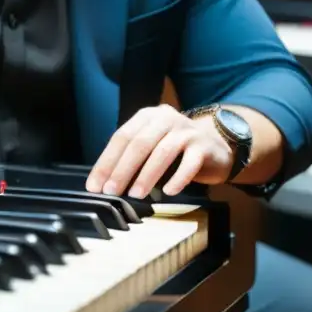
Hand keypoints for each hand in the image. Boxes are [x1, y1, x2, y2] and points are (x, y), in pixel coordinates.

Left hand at [85, 104, 232, 198]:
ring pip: (162, 152)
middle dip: (122, 169)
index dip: (106, 161)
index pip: (121, 137)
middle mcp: (165, 119)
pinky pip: (189, 164)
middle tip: (111, 191)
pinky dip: (178, 178)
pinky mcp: (204, 146)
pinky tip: (169, 192)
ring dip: (146, 175)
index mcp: (147, 116)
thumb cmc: (176, 148)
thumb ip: (132, 156)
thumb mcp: (152, 143)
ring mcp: (186, 131)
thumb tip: (106, 182)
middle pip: (139, 144)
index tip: (95, 185)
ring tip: (135, 194)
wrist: (216, 145)